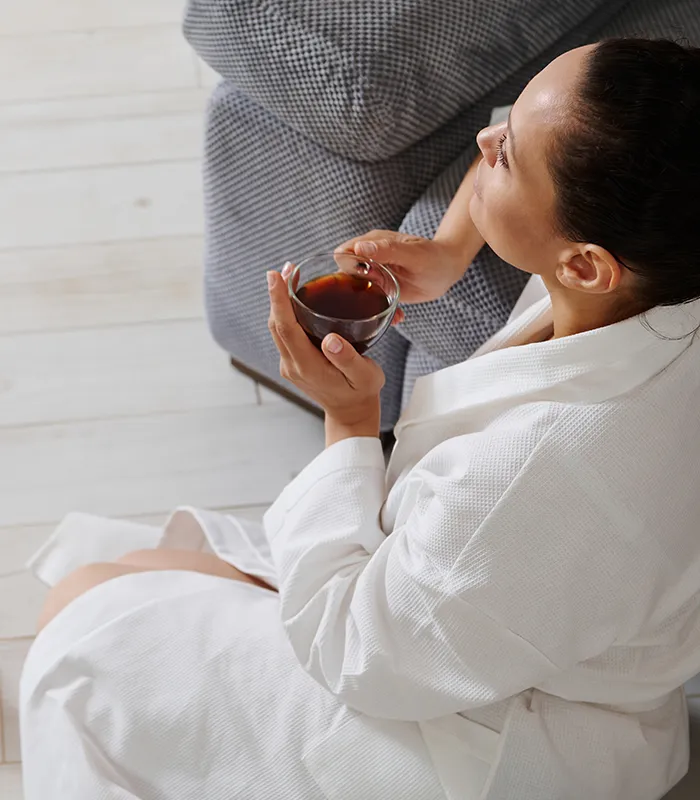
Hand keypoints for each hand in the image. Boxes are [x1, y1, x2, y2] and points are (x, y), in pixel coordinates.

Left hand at [267, 268, 384, 444]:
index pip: (286, 328)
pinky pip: (285, 333)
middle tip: (287, 268)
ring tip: (290, 276)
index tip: (276, 275)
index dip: (279, 300)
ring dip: (280, 302)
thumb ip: (348, 359)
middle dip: (277, 294)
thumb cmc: (361, 392)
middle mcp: (293, 365)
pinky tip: (296, 299)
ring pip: (278, 328)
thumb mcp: (365, 376)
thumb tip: (330, 339)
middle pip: (276, 324)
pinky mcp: (292, 362)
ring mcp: (290, 364)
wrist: (351, 413)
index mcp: (309, 367)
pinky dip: (286, 313)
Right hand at [334, 231, 470, 312]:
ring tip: (389, 313)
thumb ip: (386, 250)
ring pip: (357, 292)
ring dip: (368, 307)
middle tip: (375, 301)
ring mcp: (374, 275)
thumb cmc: (433, 257)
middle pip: (345, 276)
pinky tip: (398, 317)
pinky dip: (382, 313)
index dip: (346, 269)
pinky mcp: (381, 289)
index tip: (363, 281)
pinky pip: (373, 302)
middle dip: (353, 292)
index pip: (343, 254)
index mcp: (371, 243)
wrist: (447, 269)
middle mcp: (368, 259)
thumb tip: (359, 248)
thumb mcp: (412, 254)